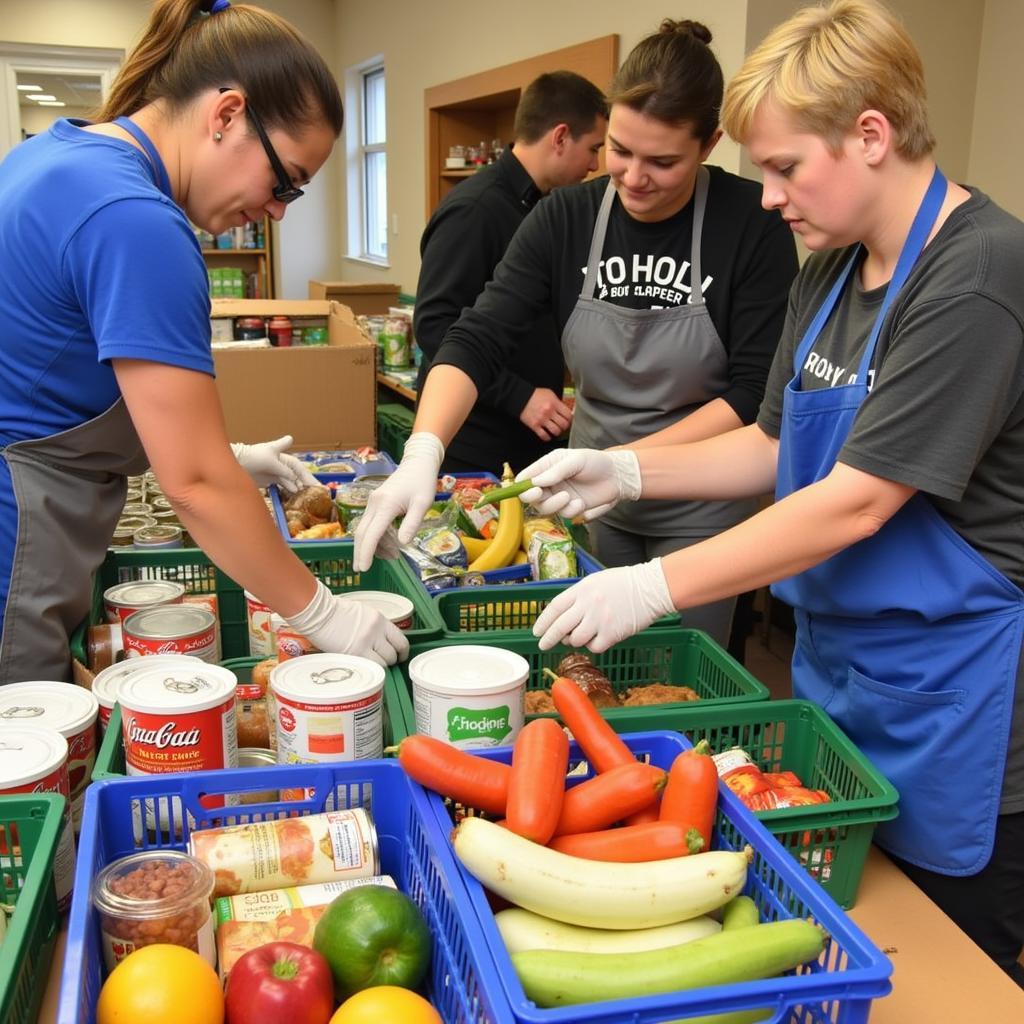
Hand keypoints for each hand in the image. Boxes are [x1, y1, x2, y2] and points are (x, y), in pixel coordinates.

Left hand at [231, 435, 317, 493]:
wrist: (236, 462)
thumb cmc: (253, 456)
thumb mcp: (271, 460)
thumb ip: (284, 470)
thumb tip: (296, 478)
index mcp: (282, 456)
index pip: (298, 467)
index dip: (307, 476)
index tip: (316, 485)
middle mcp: (281, 464)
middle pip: (297, 475)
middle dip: (307, 483)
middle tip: (318, 492)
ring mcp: (275, 473)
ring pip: (291, 481)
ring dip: (299, 488)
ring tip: (308, 496)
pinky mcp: (269, 480)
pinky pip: (282, 486)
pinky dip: (289, 490)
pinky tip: (295, 494)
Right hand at [285, 580, 408, 665]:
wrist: (319, 612)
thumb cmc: (336, 612)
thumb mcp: (362, 614)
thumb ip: (374, 627)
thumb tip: (382, 642)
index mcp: (380, 620)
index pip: (401, 639)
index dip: (402, 652)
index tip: (399, 656)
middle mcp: (376, 631)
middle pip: (393, 654)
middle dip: (390, 661)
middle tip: (383, 663)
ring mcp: (366, 643)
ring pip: (384, 663)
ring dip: (380, 667)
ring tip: (369, 665)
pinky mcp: (354, 653)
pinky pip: (370, 667)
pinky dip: (369, 669)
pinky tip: (363, 667)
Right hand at [353, 432, 443, 571]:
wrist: (417, 463)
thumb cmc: (422, 482)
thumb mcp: (423, 503)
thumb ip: (412, 523)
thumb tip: (402, 543)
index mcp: (386, 505)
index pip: (372, 533)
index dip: (366, 552)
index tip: (364, 568)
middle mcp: (374, 503)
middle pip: (362, 532)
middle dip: (359, 552)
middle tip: (359, 569)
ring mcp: (373, 501)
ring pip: (362, 527)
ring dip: (362, 544)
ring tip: (363, 561)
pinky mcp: (375, 501)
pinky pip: (368, 521)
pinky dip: (368, 535)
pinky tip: (372, 545)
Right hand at [516, 447, 641, 520]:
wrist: (617, 476)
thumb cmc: (596, 462)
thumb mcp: (576, 460)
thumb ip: (556, 471)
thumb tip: (537, 483)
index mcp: (547, 467)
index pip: (525, 478)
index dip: (523, 486)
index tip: (533, 489)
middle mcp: (550, 483)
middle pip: (531, 498)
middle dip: (536, 498)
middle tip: (543, 494)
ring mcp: (559, 497)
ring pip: (545, 509)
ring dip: (555, 505)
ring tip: (569, 497)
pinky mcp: (571, 508)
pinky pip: (564, 515)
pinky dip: (571, 510)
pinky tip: (581, 503)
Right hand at [519, 388, 572, 441]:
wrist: (521, 397)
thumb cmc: (535, 395)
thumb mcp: (550, 394)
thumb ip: (558, 402)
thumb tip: (565, 409)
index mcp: (554, 404)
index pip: (568, 415)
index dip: (570, 419)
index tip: (568, 420)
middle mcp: (549, 412)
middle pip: (563, 424)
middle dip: (565, 426)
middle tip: (563, 426)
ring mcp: (542, 420)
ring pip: (556, 431)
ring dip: (557, 432)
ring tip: (556, 430)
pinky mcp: (534, 425)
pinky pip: (544, 436)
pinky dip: (547, 437)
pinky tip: (548, 435)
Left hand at [532, 560, 675, 651]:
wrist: (650, 587)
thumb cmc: (623, 583)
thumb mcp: (596, 581)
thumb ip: (578, 597)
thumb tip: (563, 617)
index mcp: (582, 589)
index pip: (555, 607)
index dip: (543, 621)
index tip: (536, 631)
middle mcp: (588, 605)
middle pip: (560, 626)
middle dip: (549, 638)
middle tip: (543, 645)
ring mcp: (600, 620)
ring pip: (576, 640)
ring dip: (574, 641)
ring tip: (582, 635)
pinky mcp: (612, 633)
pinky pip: (594, 647)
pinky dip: (593, 645)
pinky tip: (598, 638)